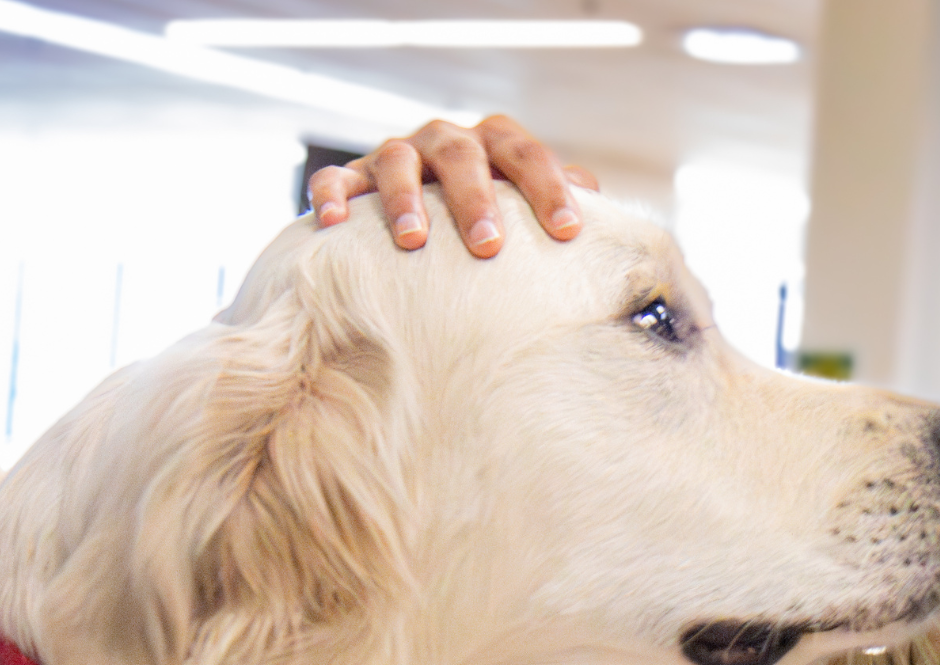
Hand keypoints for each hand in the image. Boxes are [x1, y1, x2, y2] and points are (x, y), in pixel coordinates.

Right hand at [306, 114, 599, 255]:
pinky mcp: (352, 179)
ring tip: (412, 241)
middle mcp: (445, 142)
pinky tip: (332, 223)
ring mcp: (396, 156)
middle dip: (475, 199)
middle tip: (488, 246)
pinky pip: (335, 180)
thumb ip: (562, 202)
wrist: (421, 213)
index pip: (526, 155)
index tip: (566, 232)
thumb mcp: (524, 206)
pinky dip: (331, 195)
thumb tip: (607, 221)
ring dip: (405, 199)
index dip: (548, 189)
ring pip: (398, 160)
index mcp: (494, 145)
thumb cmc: (488, 214)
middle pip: (461, 155)